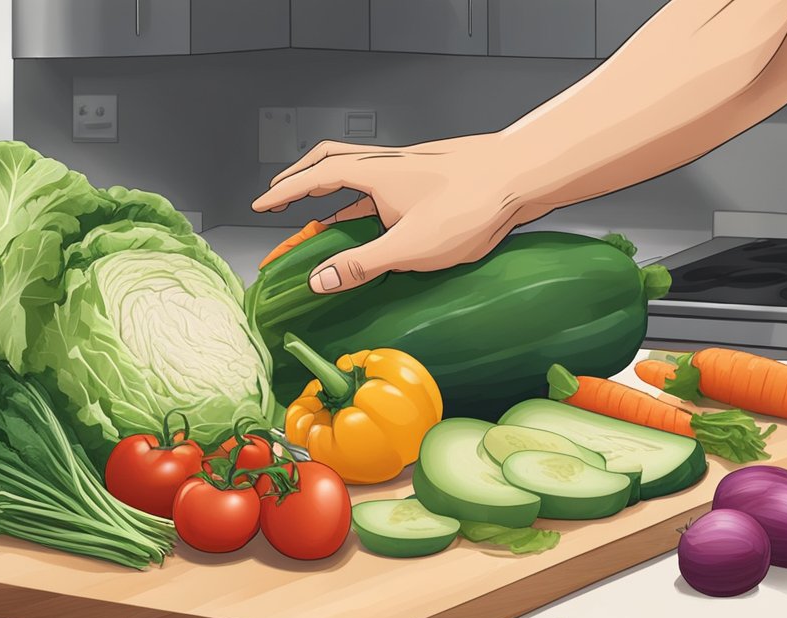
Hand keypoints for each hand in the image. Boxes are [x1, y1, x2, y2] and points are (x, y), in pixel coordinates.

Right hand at [252, 132, 544, 293]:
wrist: (524, 176)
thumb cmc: (472, 204)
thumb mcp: (409, 246)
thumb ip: (361, 264)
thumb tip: (320, 280)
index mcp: (373, 175)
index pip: (315, 179)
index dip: (285, 192)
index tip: (262, 205)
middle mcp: (387, 168)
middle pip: (332, 167)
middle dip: (303, 184)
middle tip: (283, 201)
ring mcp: (410, 174)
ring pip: (360, 183)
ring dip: (335, 201)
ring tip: (318, 227)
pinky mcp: (430, 184)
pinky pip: (385, 195)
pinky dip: (367, 210)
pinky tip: (373, 231)